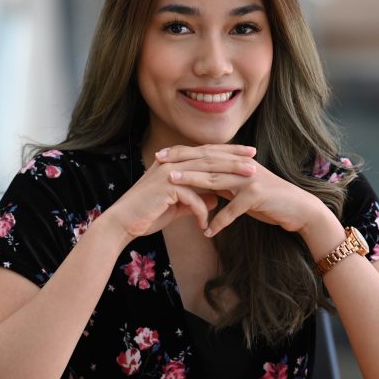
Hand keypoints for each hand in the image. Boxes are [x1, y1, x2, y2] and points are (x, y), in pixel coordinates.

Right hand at [103, 144, 257, 239]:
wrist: (123, 223)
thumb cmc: (149, 214)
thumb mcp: (178, 206)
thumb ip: (196, 199)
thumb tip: (216, 198)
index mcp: (175, 163)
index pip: (206, 153)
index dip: (227, 152)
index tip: (248, 154)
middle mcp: (172, 163)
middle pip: (209, 156)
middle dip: (234, 158)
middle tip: (255, 159)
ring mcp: (168, 173)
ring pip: (206, 171)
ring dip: (230, 176)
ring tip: (250, 181)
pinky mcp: (165, 188)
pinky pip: (192, 197)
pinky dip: (201, 212)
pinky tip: (204, 226)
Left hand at [155, 144, 329, 237]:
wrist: (298, 208)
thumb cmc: (269, 200)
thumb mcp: (242, 189)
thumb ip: (223, 185)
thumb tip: (200, 184)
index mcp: (236, 161)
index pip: (205, 153)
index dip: (182, 153)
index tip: (161, 155)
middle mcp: (242, 165)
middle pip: (206, 162)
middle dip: (181, 162)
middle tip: (158, 162)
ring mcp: (250, 179)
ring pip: (215, 180)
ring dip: (192, 182)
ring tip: (172, 185)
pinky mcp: (257, 195)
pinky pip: (233, 210)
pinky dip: (219, 222)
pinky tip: (207, 231)